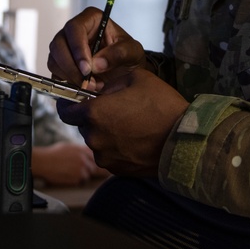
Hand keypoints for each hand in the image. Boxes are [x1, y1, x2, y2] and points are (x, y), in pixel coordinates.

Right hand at [30, 142, 108, 186]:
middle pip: (94, 168)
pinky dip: (75, 180)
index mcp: (84, 149)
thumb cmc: (55, 154)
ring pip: (87, 175)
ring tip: (69, 171)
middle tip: (77, 169)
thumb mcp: (71, 147)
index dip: (97, 162)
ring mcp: (82, 169)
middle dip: (89, 169)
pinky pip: (80, 182)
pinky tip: (67, 175)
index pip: (97, 157)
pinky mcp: (77, 179)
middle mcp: (85, 159)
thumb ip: (83, 150)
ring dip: (81, 175)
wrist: (44, 162)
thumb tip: (93, 154)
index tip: (100, 166)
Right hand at [47, 8, 145, 89]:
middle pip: (58, 45)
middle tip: (87, 82)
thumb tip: (96, 63)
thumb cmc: (128, 55)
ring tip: (91, 86)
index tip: (87, 68)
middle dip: (71, 67)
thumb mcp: (132, 51)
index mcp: (91, 19)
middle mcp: (74, 32)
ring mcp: (65, 48)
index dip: (77, 48)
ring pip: (54, 60)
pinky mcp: (61, 64)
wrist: (126, 71)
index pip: (75, 28)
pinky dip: (68, 84)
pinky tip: (84, 88)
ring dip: (70, 77)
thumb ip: (118, 53)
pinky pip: (55, 74)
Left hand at [56, 69, 188, 176]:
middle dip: (94, 117)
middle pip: (84, 125)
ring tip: (130, 125)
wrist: (184, 140)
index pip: (65, 110)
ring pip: (97, 141)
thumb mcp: (137, 78)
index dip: (67, 103)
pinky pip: (109, 154)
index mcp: (94, 113)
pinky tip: (135, 139)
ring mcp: (105, 157)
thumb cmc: (162, 106)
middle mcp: (94, 138)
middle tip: (115, 109)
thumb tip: (100, 89)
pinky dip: (116, 147)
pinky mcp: (117, 170)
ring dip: (106, 132)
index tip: (74, 100)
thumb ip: (111, 82)